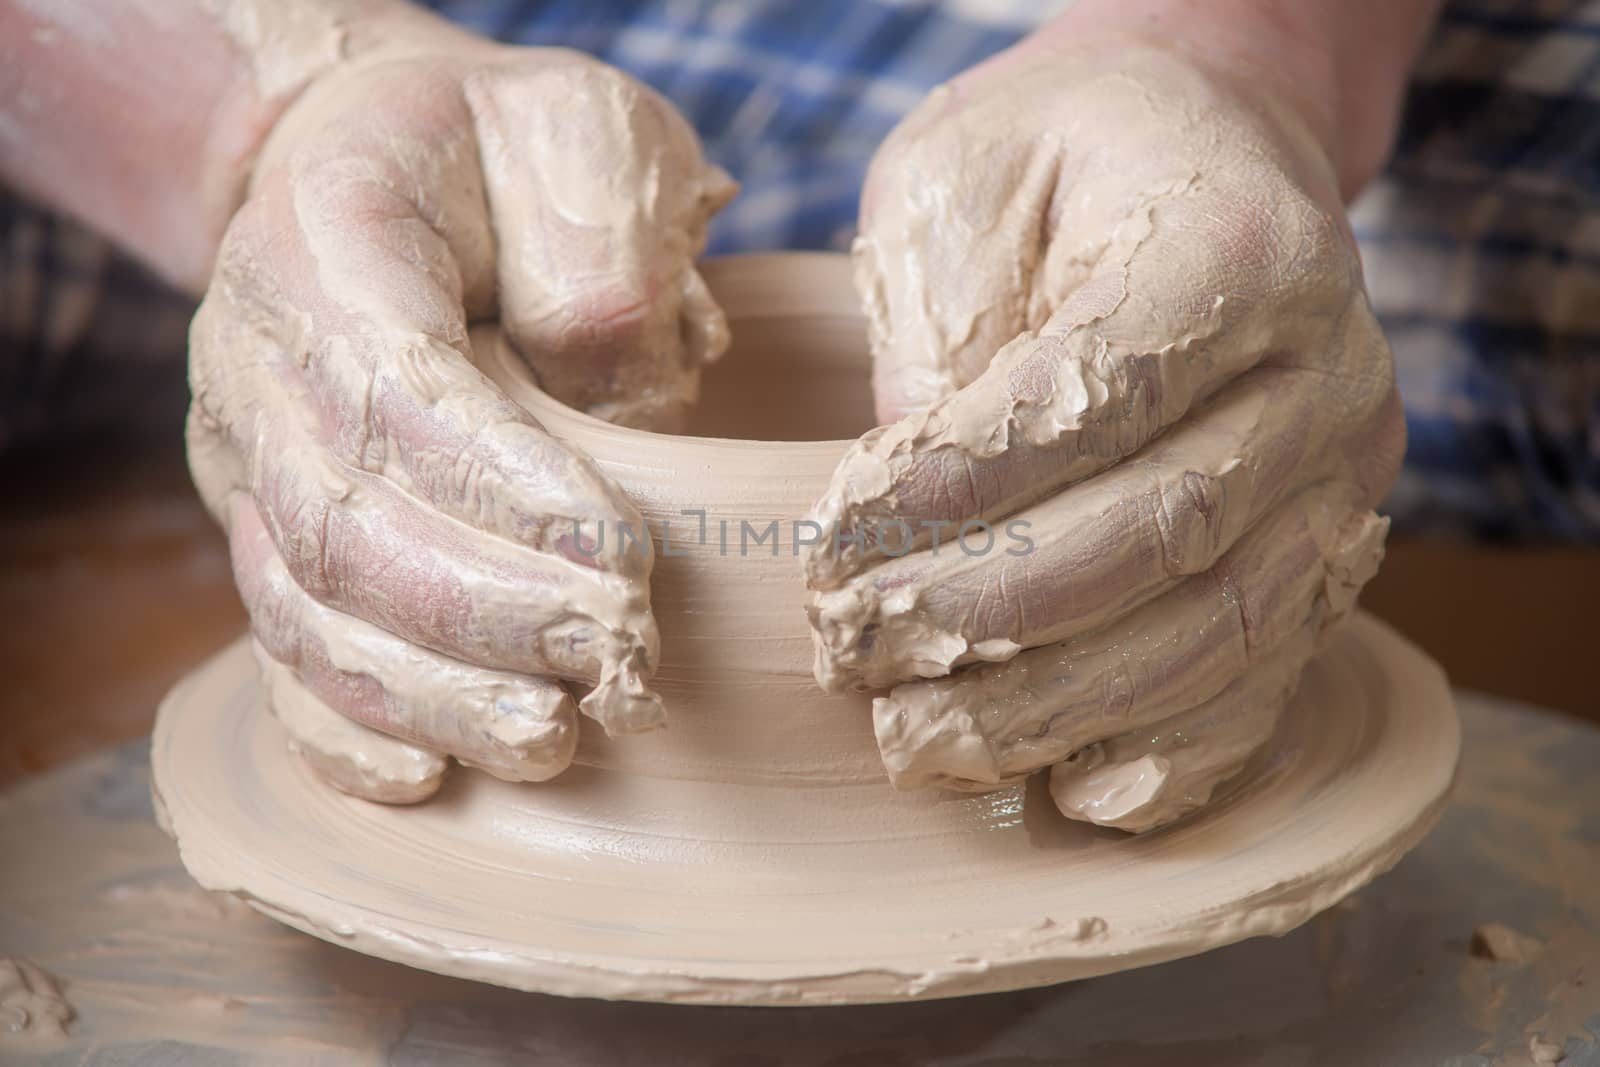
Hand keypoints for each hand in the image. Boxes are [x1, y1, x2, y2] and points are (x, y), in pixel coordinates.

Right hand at [188, 38, 734, 800]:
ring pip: (305, 612)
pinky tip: (429, 779)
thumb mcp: (576, 132)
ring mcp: (253, 462)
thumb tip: (608, 399)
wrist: (378, 162)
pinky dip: (348, 729)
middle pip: (345, 526)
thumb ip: (599, 243)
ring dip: (431, 696)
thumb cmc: (500, 151)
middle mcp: (259, 368)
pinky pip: (283, 652)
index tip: (627, 565)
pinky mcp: (273, 532)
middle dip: (483, 615)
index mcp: (326, 245)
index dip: (509, 495)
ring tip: (555, 741)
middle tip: (612, 665)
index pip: (403, 394)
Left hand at [802, 35, 1403, 829]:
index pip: (1098, 396)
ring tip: (915, 742)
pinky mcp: (1326, 555)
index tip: (828, 545)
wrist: (1196, 156)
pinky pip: (1267, 679)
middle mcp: (1325, 372)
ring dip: (1055, 707)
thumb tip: (894, 524)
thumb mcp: (958, 189)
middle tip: (853, 651)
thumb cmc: (1053, 165)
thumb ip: (939, 339)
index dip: (956, 490)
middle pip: (1165, 531)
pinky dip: (1172, 752)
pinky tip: (1070, 790)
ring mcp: (1342, 478)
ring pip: (1219, 630)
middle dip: (989, 614)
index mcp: (1240, 247)